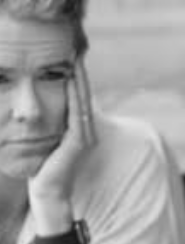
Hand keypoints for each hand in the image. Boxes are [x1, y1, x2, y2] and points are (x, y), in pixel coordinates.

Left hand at [28, 61, 96, 219]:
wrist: (46, 192)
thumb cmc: (41, 168)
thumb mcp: (46, 140)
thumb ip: (50, 124)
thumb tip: (39, 106)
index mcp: (80, 130)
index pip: (79, 98)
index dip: (76, 78)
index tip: (70, 58)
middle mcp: (87, 131)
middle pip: (83, 95)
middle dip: (80, 74)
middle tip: (75, 51)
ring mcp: (85, 137)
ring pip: (82, 101)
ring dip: (80, 80)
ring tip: (75, 61)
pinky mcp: (80, 142)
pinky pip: (78, 113)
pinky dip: (76, 95)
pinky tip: (70, 80)